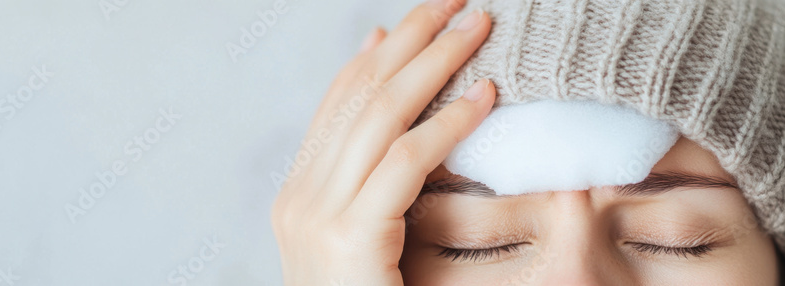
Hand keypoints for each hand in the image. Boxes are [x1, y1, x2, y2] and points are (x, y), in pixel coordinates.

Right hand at [270, 0, 493, 284]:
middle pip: (358, 94)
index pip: (338, 104)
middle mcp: (298, 199)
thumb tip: (407, 135)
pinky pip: (407, 160)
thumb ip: (377, 193)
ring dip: (437, 61)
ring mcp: (317, 215)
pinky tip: (486, 96)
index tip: (421, 19)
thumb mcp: (366, 249)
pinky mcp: (351, 236)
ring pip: (382, 113)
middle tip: (458, 3)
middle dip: (412, 39)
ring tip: (479, 27)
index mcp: (298, 198)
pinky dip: (450, 121)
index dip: (381, 55)